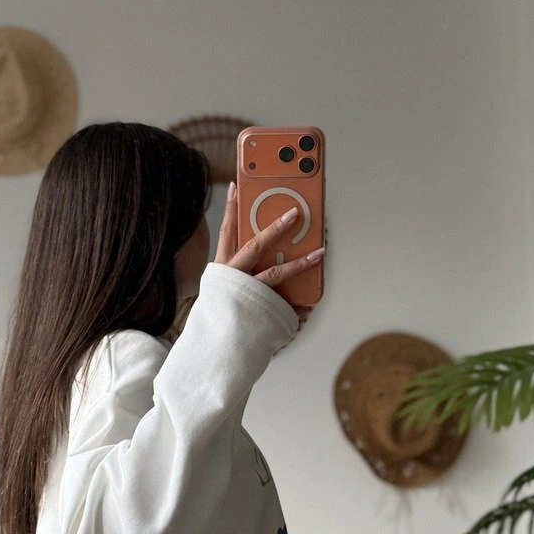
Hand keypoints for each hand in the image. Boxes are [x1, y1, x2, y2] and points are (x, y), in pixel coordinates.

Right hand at [215, 180, 324, 316]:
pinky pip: (284, 305)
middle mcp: (234, 277)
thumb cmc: (222, 311)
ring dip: (300, 262)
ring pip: (275, 274)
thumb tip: (267, 249)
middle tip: (294, 213)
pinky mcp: (259, 311)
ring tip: (320, 253)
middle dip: (276, 228)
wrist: (213, 347)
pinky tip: (311, 301)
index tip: (237, 186)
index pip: (226, 232)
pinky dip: (299, 304)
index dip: (231, 209)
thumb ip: (241, 266)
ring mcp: (247, 294)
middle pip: (255, 246)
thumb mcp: (223, 285)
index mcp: (223, 268)